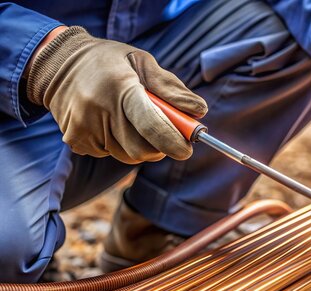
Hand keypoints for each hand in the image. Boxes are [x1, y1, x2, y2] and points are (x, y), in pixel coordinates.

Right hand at [26, 26, 206, 163]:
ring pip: (128, 156)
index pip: (152, 125)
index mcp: (121, 87)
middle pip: (142, 149)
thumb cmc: (111, 62)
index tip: (187, 148)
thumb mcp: (143, 62)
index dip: (174, 142)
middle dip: (160, 146)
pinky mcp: (76, 141)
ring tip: (133, 120)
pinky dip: (120, 145)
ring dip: (141, 145)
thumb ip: (172, 89)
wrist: (58, 63)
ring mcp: (84, 128)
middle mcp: (99, 110)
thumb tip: (200, 111)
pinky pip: (111, 154)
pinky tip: (113, 123)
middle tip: (165, 131)